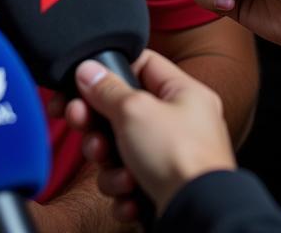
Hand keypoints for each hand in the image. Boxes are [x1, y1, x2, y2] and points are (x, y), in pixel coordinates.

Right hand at [67, 50, 235, 218]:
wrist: (199, 217)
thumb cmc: (179, 159)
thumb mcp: (134, 110)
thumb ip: (106, 88)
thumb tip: (88, 70)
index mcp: (184, 94)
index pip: (141, 64)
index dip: (111, 70)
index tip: (83, 82)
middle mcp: (180, 124)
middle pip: (122, 111)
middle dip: (97, 124)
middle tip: (81, 123)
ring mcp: (171, 158)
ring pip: (120, 149)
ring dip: (108, 161)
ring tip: (118, 172)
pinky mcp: (162, 188)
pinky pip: (127, 180)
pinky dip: (122, 188)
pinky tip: (130, 193)